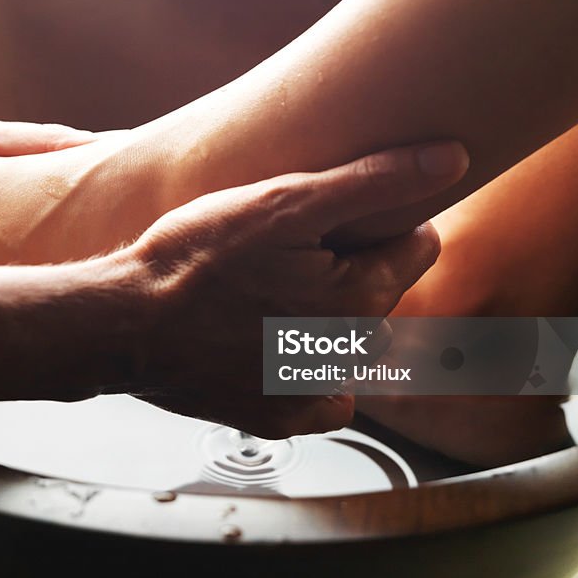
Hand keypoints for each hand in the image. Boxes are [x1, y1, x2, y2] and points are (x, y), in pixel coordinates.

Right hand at [117, 141, 468, 438]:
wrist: (125, 323)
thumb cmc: (194, 259)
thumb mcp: (281, 203)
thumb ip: (372, 182)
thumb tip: (452, 159)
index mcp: (360, 297)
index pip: (417, 248)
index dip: (378, 225)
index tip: (334, 223)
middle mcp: (348, 355)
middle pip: (381, 296)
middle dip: (352, 272)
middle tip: (291, 255)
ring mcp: (313, 393)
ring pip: (353, 344)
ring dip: (329, 320)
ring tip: (271, 296)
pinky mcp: (279, 418)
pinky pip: (324, 396)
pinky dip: (308, 373)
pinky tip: (271, 345)